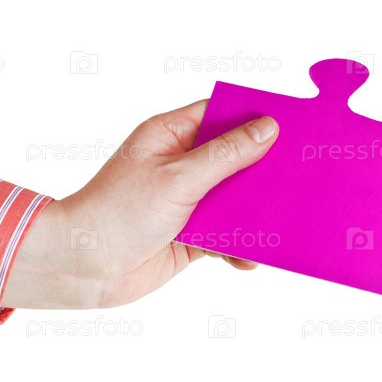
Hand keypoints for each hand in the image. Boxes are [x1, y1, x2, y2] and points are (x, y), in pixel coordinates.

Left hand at [3, 100, 278, 308]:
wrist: (83, 267)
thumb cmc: (117, 212)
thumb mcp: (178, 177)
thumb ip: (225, 155)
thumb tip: (267, 129)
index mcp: (170, 136)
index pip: (220, 115)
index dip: (254, 119)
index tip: (292, 126)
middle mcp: (179, 165)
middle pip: (233, 159)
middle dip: (263, 170)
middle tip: (299, 176)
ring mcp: (185, 201)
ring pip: (233, 199)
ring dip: (254, 212)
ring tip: (282, 220)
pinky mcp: (189, 236)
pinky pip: (225, 236)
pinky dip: (239, 246)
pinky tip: (249, 258)